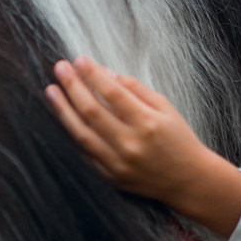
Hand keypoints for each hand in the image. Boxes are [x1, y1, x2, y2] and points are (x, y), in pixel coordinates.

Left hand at [45, 56, 240, 237]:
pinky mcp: (111, 177)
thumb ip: (136, 89)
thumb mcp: (166, 107)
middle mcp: (130, 144)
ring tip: (51, 91)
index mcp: (147, 123)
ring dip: (63, 110)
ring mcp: (118, 164)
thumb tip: (106, 73)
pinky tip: (65, 117)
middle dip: (73, 86)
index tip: (79, 59)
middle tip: (60, 68)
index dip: (93, 74)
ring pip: (81, 134)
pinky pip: (85, 153)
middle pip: (92, 111)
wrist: (189, 181)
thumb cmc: (179, 139)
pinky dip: (73, 133)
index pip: (112, 93)